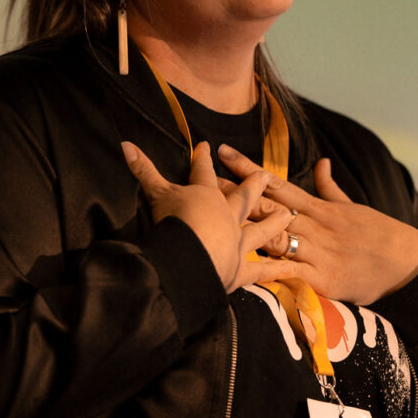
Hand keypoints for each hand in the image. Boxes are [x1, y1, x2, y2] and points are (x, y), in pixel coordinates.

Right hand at [122, 141, 293, 291]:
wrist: (191, 254)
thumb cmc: (175, 221)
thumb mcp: (156, 193)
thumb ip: (143, 171)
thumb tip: (125, 144)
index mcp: (207, 197)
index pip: (203, 173)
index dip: (203, 159)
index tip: (208, 146)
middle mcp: (228, 217)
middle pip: (245, 197)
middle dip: (255, 185)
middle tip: (266, 174)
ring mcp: (239, 243)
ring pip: (264, 230)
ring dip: (276, 222)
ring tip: (289, 215)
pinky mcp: (241, 270)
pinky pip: (264, 272)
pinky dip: (278, 272)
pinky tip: (292, 271)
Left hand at [217, 144, 417, 304]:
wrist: (406, 262)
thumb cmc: (380, 234)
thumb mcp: (353, 206)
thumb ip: (330, 187)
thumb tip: (319, 162)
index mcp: (320, 207)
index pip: (277, 183)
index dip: (248, 168)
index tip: (223, 152)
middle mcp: (314, 226)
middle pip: (266, 207)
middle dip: (233, 194)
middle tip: (200, 180)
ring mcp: (317, 252)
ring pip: (273, 236)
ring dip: (241, 228)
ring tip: (212, 221)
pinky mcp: (322, 278)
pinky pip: (289, 274)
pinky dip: (266, 271)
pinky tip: (241, 270)